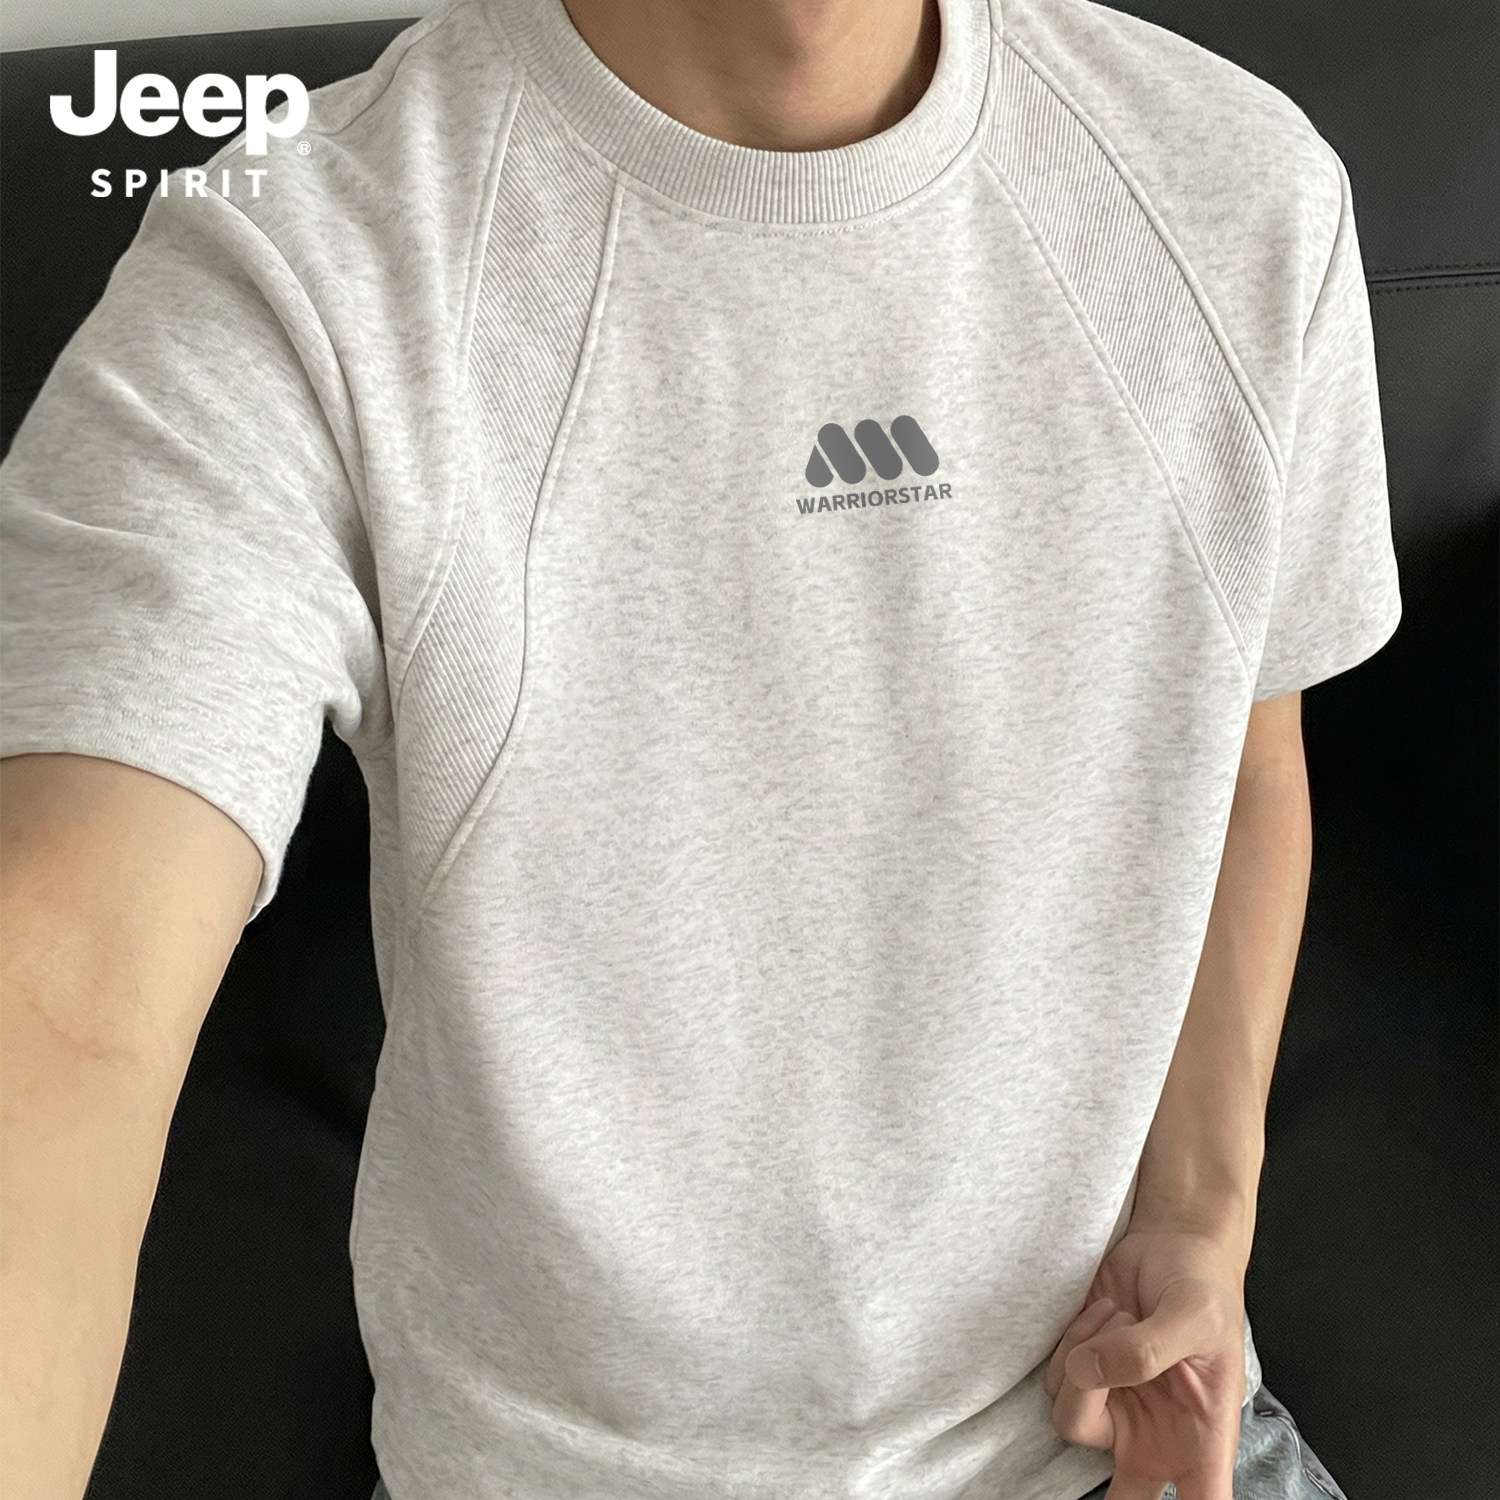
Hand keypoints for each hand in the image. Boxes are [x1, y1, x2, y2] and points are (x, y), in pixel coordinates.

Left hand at [1044, 1229, 1246, 1499]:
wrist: (1172, 1247)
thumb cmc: (1203, 1289)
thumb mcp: (1195, 1316)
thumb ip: (1148, 1350)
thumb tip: (1089, 1370)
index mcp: (1201, 1443)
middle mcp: (1153, 1438)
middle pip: (1117, 1494)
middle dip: (1100, 1455)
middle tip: (1100, 1385)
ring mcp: (1113, 1408)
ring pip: (1070, 1418)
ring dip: (1086, 1357)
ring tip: (1122, 1318)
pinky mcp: (1080, 1375)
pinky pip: (1055, 1376)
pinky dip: (1073, 1340)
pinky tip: (1104, 1314)